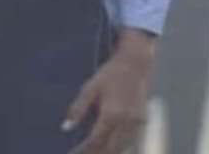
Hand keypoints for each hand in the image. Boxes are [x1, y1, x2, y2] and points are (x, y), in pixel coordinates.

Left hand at [64, 29, 154, 153]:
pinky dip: (121, 146)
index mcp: (111, 114)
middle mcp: (126, 120)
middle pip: (110, 148)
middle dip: (95, 153)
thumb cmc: (110, 74)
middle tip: (83, 153)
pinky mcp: (143, 119)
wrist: (135, 63)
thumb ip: (78, 108)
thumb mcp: (90, 88)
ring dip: (109, 151)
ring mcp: (137, 121)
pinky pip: (132, 139)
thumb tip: (66, 127)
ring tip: (95, 152)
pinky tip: (112, 146)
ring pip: (123, 146)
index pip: (95, 140)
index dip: (83, 150)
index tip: (72, 153)